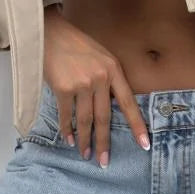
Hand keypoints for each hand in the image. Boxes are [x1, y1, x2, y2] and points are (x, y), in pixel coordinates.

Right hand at [43, 6, 150, 165]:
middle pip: (105, 117)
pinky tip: (69, 139)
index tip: (144, 144)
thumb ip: (108, 79)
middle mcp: (101, 78)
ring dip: (84, 140)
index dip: (137, 125)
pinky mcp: (63, 87)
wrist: (50, 32)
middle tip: (104, 161)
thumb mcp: (101, 57)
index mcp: (114, 70)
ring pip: (85, 120)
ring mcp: (82, 83)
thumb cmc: (76, 45)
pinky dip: (67, 129)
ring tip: (85, 153)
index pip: (128, 103)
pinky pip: (67, 115)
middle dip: (104, 142)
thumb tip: (109, 108)